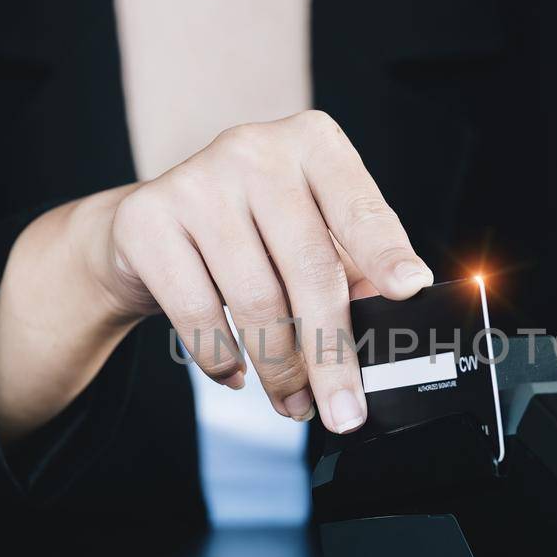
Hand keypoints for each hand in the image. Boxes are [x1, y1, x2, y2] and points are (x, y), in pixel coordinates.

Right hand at [0, 111, 430, 442]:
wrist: (149, 230)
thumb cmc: (251, 235)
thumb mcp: (310, 235)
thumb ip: (352, 269)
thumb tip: (386, 332)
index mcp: (313, 145)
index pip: (359, 208)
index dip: (385, 252)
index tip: (409, 288)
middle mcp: (255, 151)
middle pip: (309, 269)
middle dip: (332, 354)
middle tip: (346, 410)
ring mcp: (197, 182)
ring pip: (256, 301)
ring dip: (280, 370)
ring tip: (292, 401)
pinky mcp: (147, 221)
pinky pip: (198, 314)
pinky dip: (222, 359)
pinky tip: (235, 372)